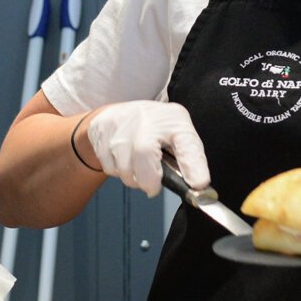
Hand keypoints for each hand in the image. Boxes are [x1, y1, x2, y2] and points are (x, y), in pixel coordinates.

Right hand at [86, 101, 209, 196]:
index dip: (193, 164)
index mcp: (174, 121)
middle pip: (144, 153)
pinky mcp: (101, 130)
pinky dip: (117, 172)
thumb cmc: (156, 131)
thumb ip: (187, 159)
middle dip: (148, 180)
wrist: (122, 113)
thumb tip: (196, 186)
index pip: (186, 142)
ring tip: (137, 168)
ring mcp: (121, 122)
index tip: (199, 183)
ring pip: (123, 167)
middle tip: (152, 188)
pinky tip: (122, 159)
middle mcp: (148, 118)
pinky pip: (108, 167)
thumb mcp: (177, 137)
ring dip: (132, 178)